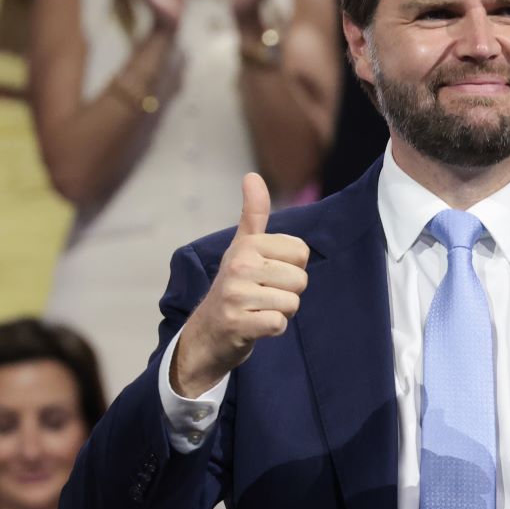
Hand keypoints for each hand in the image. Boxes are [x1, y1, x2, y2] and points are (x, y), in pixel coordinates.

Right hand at [172, 173, 310, 397]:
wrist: (208, 332)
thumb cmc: (235, 285)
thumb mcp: (243, 246)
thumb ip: (254, 212)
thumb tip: (252, 175)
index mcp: (246, 245)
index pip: (301, 252)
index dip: (292, 267)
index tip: (269, 273)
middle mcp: (238, 266)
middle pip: (300, 279)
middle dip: (288, 293)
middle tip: (263, 295)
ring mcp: (236, 296)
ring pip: (292, 303)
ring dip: (281, 312)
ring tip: (258, 309)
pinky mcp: (237, 323)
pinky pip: (279, 323)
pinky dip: (273, 329)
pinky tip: (255, 325)